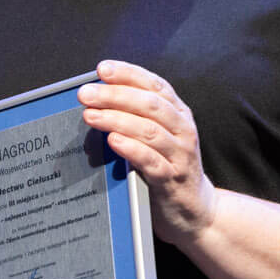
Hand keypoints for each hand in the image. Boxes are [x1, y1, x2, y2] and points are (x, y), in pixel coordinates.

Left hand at [78, 59, 222, 245]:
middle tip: (85, 93)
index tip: (102, 68)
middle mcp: (182, 129)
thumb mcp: (157, 137)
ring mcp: (180, 154)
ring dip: (117, 119)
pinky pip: (151, 161)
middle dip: (115, 95)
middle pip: (149, 105)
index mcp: (177, 114)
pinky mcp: (172, 179)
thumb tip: (96, 98)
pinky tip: (113, 141)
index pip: (154, 85)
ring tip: (90, 115)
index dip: (129, 74)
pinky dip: (131, 149)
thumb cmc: (166, 167)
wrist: (194, 210)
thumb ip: (135, 117)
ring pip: (149, 130)